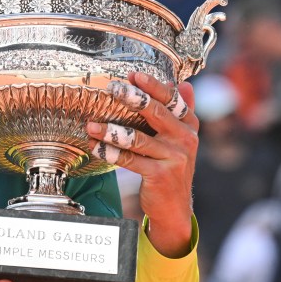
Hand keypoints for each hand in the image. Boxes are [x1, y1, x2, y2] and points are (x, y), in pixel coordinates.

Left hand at [85, 72, 197, 257]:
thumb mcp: (181, 138)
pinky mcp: (159, 175)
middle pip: (156, 113)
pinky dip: (109, 152)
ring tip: (91, 124)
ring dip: (111, 130)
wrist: (175, 206)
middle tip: (112, 88)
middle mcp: (185, 139)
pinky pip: (129, 160)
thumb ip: (182, 111)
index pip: (172, 100)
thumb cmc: (171, 166)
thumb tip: (183, 84)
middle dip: (133, 98)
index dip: (153, 86)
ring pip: (137, 138)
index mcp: (189, 125)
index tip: (134, 75)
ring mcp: (173, 157)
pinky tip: (94, 146)